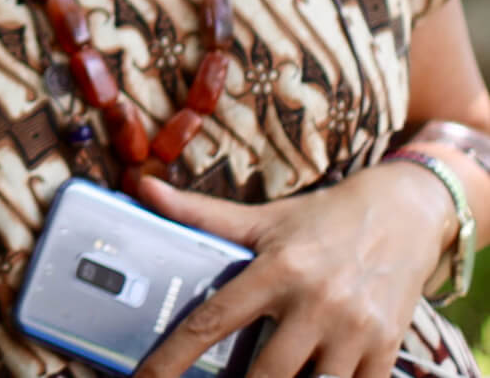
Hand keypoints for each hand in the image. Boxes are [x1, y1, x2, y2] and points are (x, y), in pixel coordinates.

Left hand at [130, 164, 452, 377]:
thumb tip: (143, 187)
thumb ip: (200, 212)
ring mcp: (354, 331)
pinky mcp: (385, 351)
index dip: (176, 355)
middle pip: (266, 372)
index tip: (147, 377)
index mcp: (277, 268)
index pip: (214, 320)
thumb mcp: (262, 217)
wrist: (402, 214)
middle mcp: (315, 302)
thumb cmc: (320, 219)